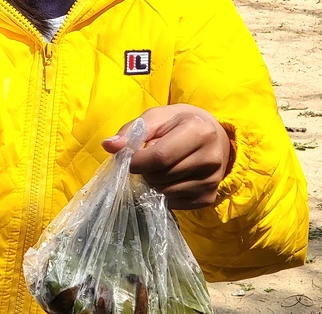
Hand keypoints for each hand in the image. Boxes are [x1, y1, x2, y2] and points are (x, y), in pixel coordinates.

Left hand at [102, 104, 233, 210]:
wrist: (212, 137)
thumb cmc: (179, 124)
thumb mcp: (157, 117)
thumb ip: (132, 130)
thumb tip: (109, 146)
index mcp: (200, 132)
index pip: (160, 157)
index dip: (137, 161)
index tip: (128, 158)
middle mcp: (211, 158)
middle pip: (161, 176)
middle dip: (145, 170)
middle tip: (148, 159)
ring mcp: (212, 181)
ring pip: (165, 192)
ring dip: (153, 182)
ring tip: (160, 167)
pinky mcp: (208, 198)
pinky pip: (173, 203)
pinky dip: (163, 192)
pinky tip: (170, 178)